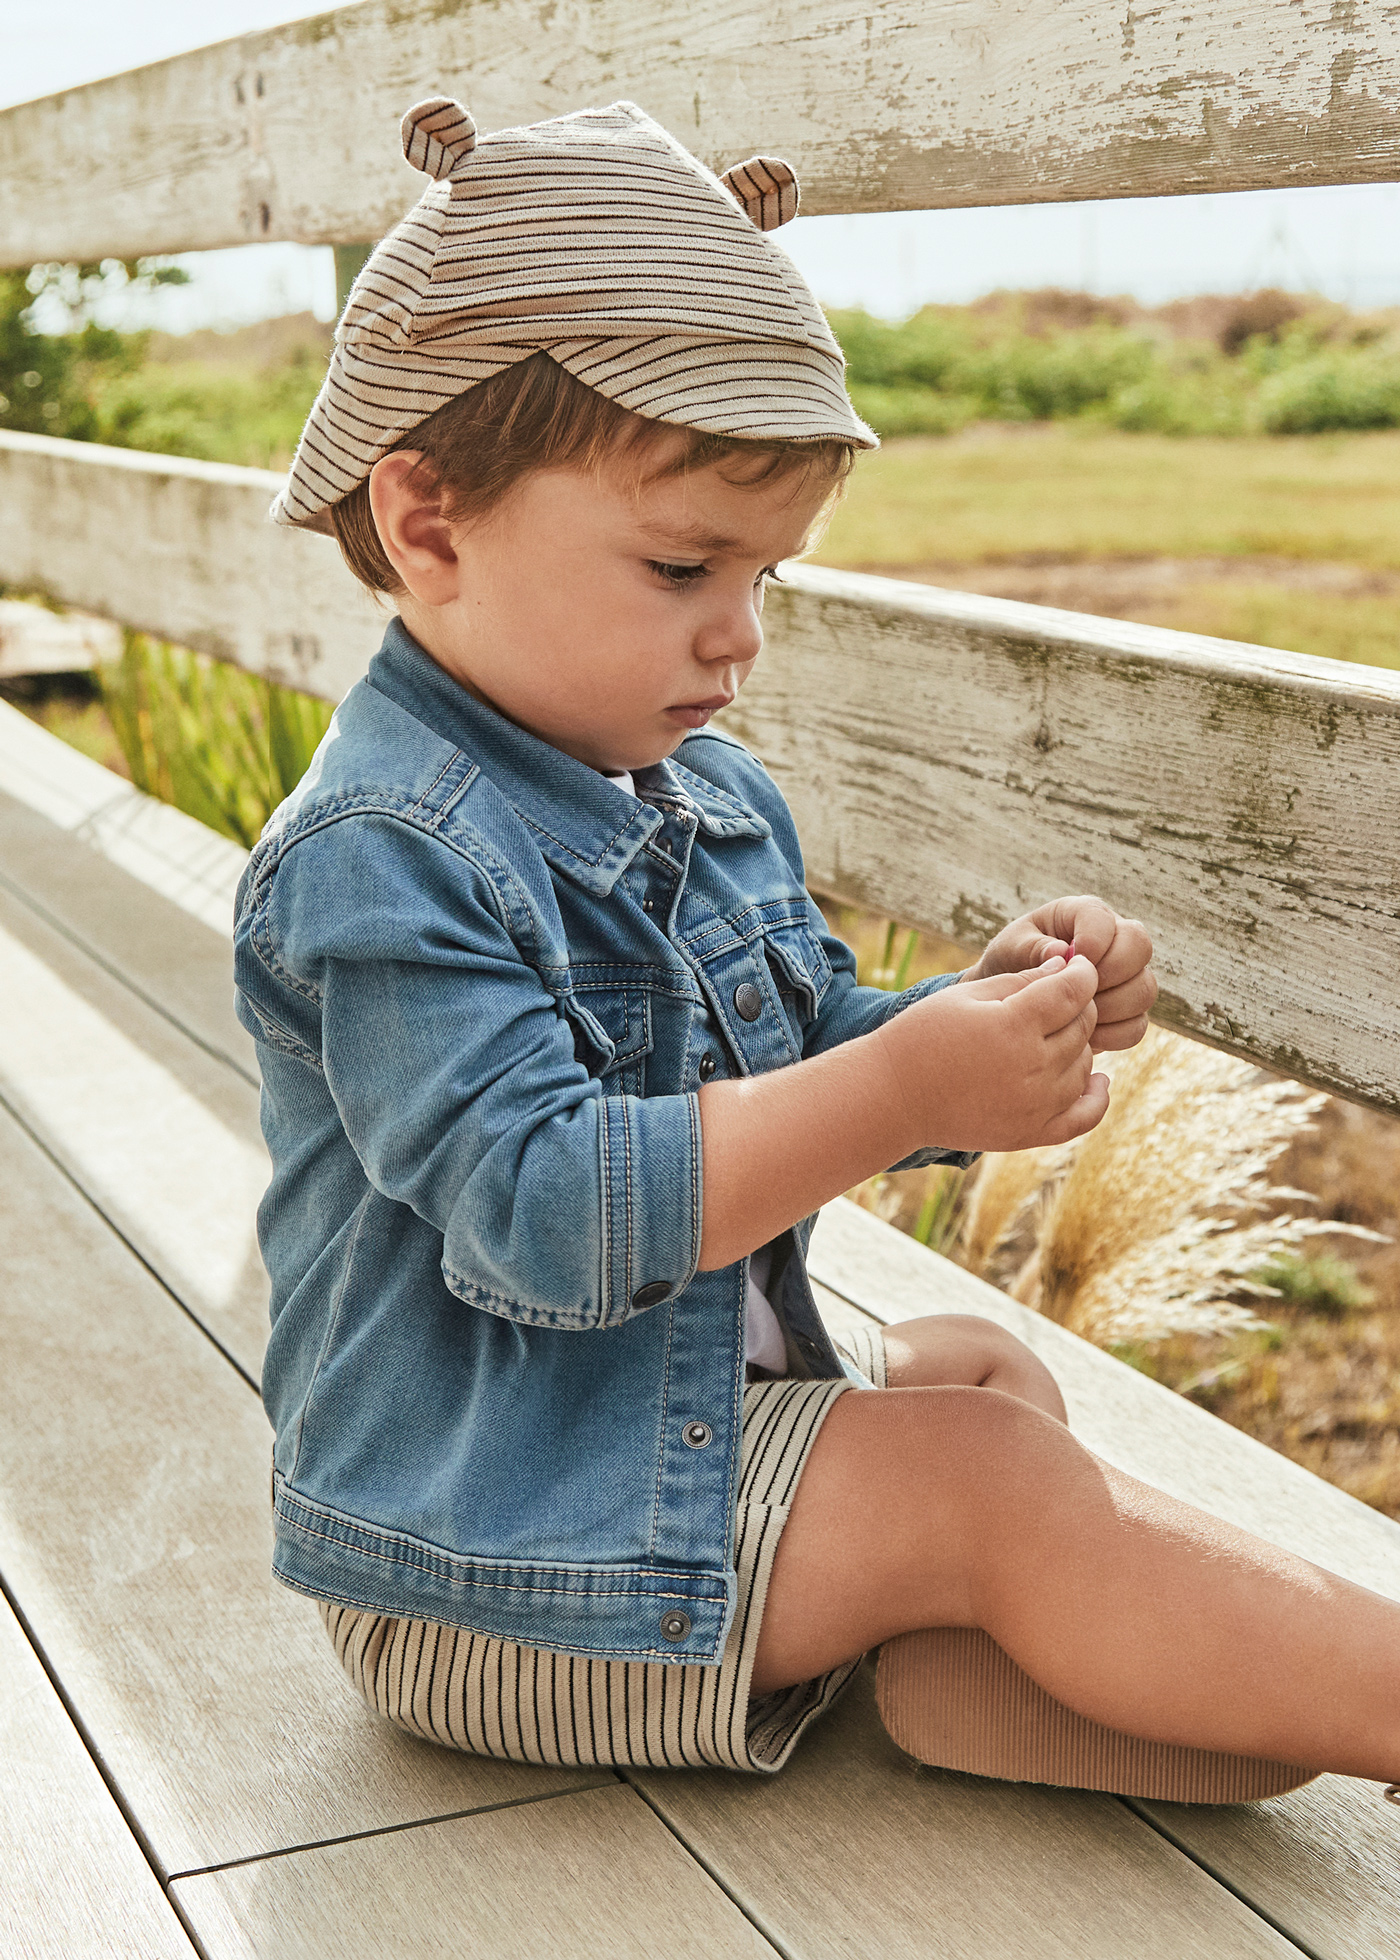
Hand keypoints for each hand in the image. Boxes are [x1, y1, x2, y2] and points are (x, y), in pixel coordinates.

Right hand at [878, 955, 1108, 1153]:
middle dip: (1078, 1006)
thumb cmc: (924, 1035)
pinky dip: (1098, 1097)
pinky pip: (1085, 1116)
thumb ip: (1022, 980)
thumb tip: (1069, 966)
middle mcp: (1031, 1069)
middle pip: (1083, 1027)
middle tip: (1058, 998)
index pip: (1073, 992)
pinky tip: (1099, 1079)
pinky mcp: (1031, 1134)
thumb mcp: (968, 995)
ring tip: (1051, 1034)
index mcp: (1012, 1026)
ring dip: (1078, 1045)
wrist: (893, 1096)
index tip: (1079, 966)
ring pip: (1086, 1064)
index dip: (1082, 973)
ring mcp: (1034, 1106)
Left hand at [963, 895, 1155, 1053]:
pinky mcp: (1128, 1012)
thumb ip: (1030, 948)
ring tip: (1072, 1015)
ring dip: (1109, 1008)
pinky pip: (1136, 1026)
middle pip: (1140, 948)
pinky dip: (1111, 1036)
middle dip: (1108, 974)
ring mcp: (1128, 977)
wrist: (1009, 1003)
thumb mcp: (1009, 950)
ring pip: (1144, 990)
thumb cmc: (1009, 965)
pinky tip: (1081, 1037)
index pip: (1107, 919)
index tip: (1064, 962)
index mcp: (1084, 915)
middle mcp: (1115, 940)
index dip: (1092, 942)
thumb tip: (1060, 951)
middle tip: (1074, 992)